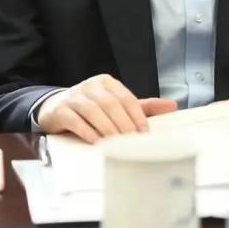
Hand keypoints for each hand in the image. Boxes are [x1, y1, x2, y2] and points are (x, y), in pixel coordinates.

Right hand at [37, 74, 177, 143]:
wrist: (56, 108)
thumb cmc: (92, 108)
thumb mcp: (117, 105)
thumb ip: (143, 107)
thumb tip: (172, 106)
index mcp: (107, 83)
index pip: (126, 97)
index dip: (137, 115)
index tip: (144, 133)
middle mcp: (91, 86)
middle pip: (110, 104)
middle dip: (123, 124)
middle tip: (132, 142)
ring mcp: (74, 96)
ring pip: (93, 111)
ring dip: (107, 128)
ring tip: (116, 144)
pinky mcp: (60, 110)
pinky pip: (75, 120)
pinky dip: (87, 132)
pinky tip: (96, 142)